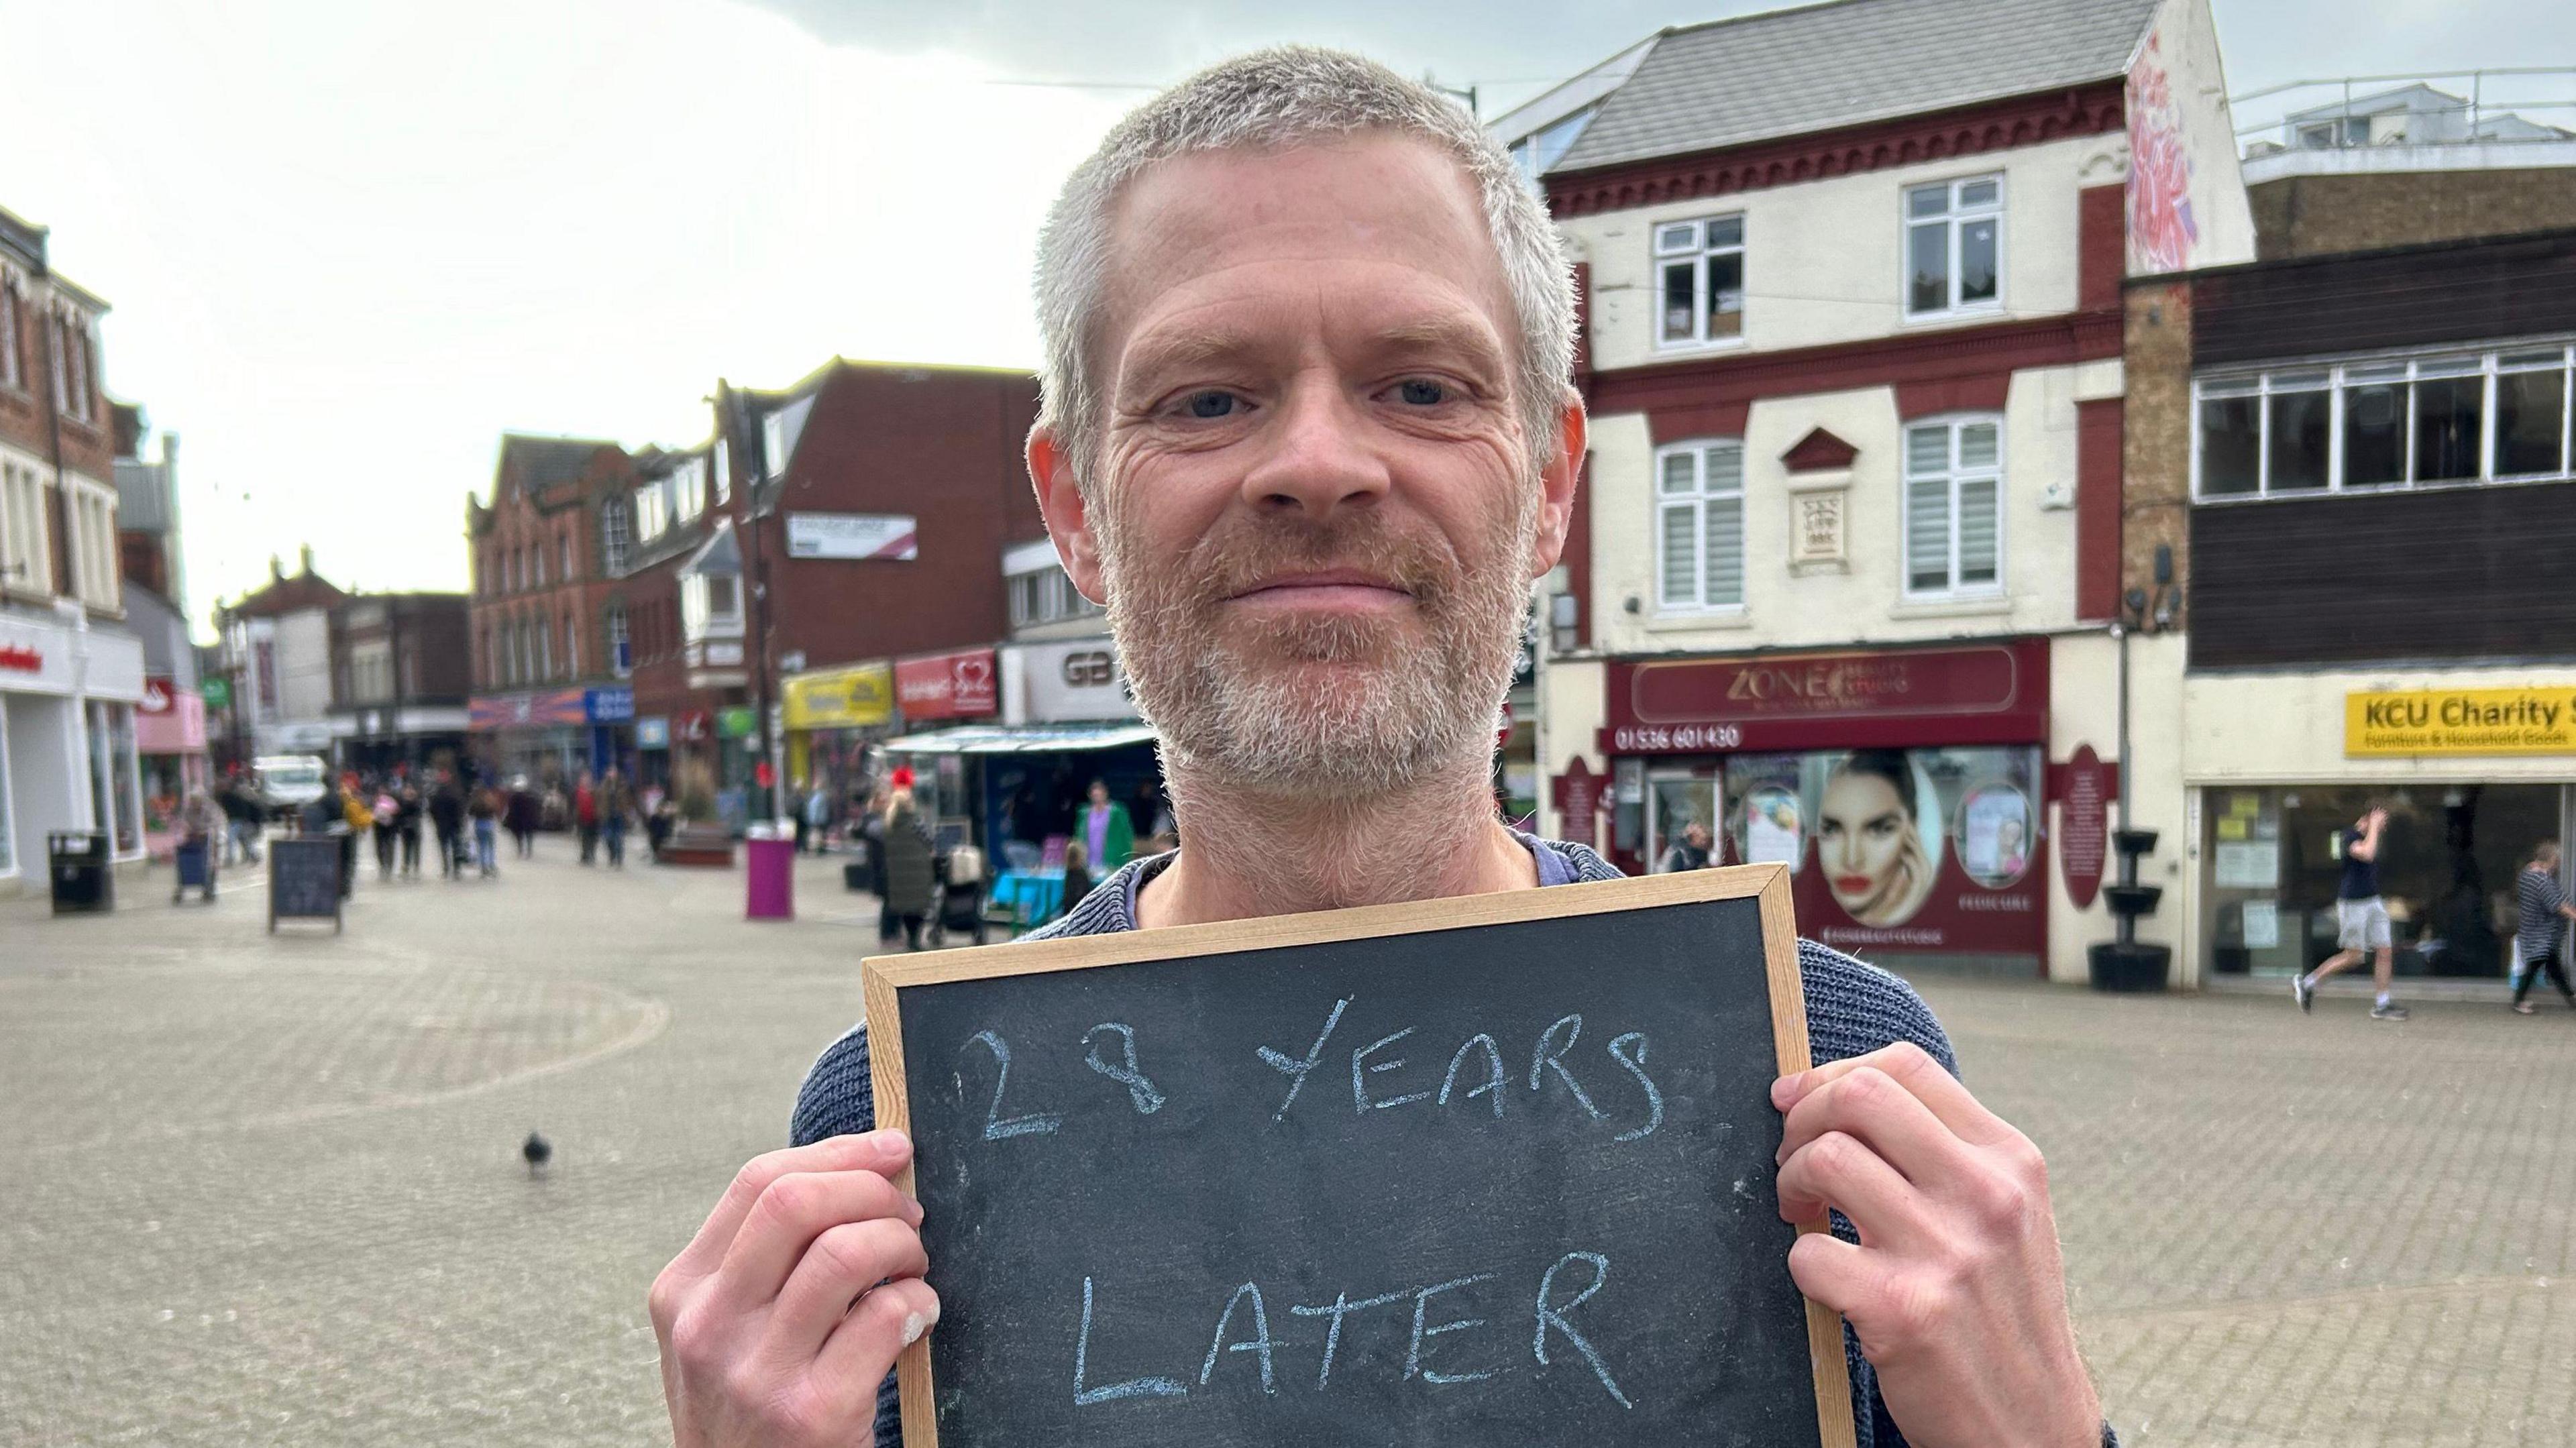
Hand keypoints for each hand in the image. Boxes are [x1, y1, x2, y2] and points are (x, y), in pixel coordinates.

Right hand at [651, 1131, 937, 1446]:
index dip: (837, 1152)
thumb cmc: (750, 1412)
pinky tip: (920, 1318)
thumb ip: (764, 1264)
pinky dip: (919, 1305)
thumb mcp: (724, 1334)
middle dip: (871, 1189)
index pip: (758, 1181)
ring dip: (901, 1245)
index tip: (889, 1150)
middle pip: (796, 1202)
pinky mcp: (811, 1414)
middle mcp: (708, 1327)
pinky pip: (883, 1318)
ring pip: (843, 1252)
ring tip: (914, 1267)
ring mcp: (755, 1372)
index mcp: (683, 1292)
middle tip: (908, 1213)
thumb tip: (858, 1175)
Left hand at [1772, 1043, 2097, 1447]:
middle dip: (1803, 1118)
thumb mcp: (2007, 1216)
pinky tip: (1828, 1281)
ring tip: (1800, 1213)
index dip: (1833, 1074)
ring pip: (1826, 1160)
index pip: (1906, 1067)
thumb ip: (1945, 1153)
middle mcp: (1985, 1196)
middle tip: (1792, 1161)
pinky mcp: (1902, 1310)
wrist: (2034, 1426)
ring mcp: (1946, 1252)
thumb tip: (1839, 1093)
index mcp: (2010, 1162)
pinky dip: (1800, 1264)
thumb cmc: (2002, 1313)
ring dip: (1789, 1183)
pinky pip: (1808, 1253)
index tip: (1799, 1102)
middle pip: (1859, 1096)